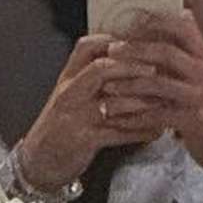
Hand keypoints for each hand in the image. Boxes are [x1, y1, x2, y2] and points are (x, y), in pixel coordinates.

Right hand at [18, 35, 165, 190]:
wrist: (39, 161)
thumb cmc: (60, 126)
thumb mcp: (70, 95)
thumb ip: (92, 76)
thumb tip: (128, 59)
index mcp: (68, 78)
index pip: (87, 47)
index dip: (115, 41)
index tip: (142, 42)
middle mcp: (69, 93)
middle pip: (100, 69)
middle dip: (132, 67)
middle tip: (158, 68)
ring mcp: (75, 117)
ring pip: (111, 102)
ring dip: (141, 101)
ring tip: (164, 101)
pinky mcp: (83, 140)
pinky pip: (116, 133)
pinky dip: (139, 132)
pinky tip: (157, 131)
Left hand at [99, 12, 202, 195]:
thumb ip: (189, 51)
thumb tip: (183, 15)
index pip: (182, 28)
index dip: (153, 23)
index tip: (128, 25)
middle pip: (166, 51)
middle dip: (134, 50)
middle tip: (111, 52)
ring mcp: (199, 95)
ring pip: (158, 83)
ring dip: (128, 85)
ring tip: (107, 87)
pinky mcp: (193, 120)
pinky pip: (157, 115)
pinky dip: (135, 117)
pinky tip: (118, 119)